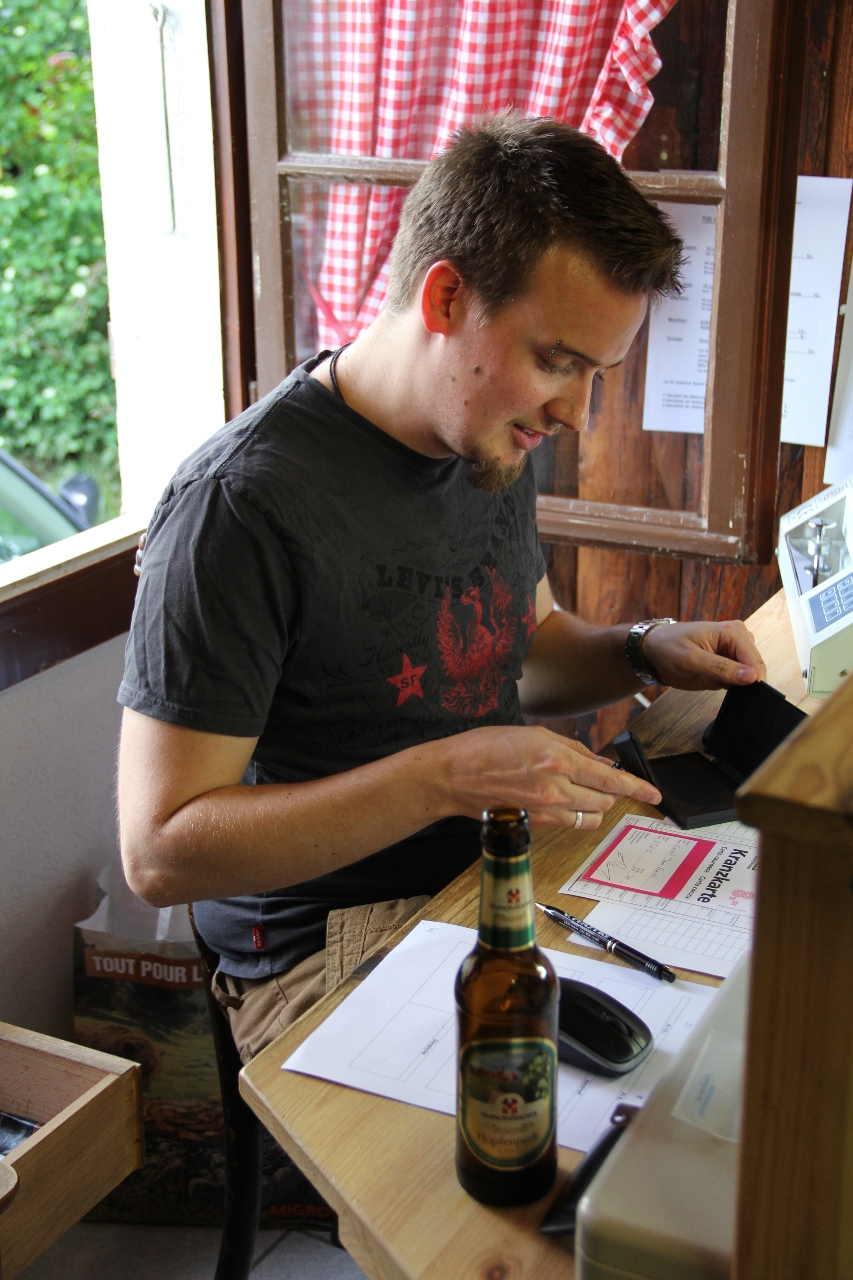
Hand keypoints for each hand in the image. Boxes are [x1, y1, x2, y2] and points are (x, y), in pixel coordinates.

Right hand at [436, 725, 660, 829]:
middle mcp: (555, 790)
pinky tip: (563, 798)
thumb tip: (599, 761)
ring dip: (595, 804)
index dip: (637, 787)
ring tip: (583, 790)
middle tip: (607, 781)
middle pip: (605, 801)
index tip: (653, 792)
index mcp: (557, 761)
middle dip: (613, 791)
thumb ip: (572, 749)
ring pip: (590, 816)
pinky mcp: (535, 824)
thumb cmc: (485, 748)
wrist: (453, 776)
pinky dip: (575, 811)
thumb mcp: (533, 735)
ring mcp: (545, 811)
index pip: (611, 779)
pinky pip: (569, 822)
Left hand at [642, 619, 766, 691]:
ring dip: (740, 686)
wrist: (653, 651)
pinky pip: (739, 681)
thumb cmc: (667, 647)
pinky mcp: (729, 666)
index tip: (747, 695)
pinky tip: (719, 687)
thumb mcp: (691, 659)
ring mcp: (734, 654)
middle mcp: (738, 640)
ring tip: (718, 685)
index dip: (754, 680)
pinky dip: (733, 688)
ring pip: (750, 676)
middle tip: (725, 689)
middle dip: (747, 683)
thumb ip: (721, 668)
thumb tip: (751, 677)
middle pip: (756, 668)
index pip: (754, 659)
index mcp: (733, 632)